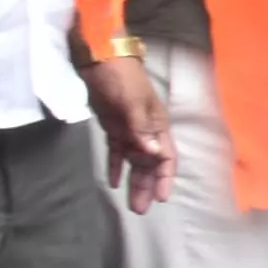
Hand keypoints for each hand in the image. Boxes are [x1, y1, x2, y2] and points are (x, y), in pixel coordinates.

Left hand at [85, 54, 172, 211]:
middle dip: (147, 186)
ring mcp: (129, 129)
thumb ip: (141, 128)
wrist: (101, 57)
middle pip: (150, 164)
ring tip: (130, 203)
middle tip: (140, 209)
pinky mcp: (112, 126)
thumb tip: (153, 154)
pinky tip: (113, 182)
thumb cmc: (121, 77)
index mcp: (157, 125)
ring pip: (134, 161)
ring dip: (133, 181)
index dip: (165, 178)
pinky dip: (116, 166)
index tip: (161, 198)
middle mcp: (146, 131)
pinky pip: (117, 151)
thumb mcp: (132, 102)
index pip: (166, 157)